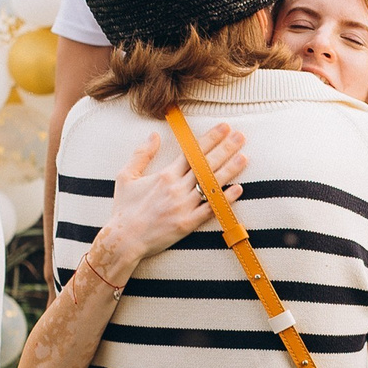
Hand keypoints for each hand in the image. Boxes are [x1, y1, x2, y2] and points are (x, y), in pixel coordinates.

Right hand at [97, 126, 245, 264]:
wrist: (124, 239)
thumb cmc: (124, 208)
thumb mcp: (125, 176)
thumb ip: (141, 154)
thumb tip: (153, 135)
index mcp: (165, 175)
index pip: (193, 152)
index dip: (210, 138)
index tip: (224, 127)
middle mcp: (177, 188)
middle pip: (206, 164)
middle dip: (225, 148)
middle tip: (241, 136)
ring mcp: (184, 206)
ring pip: (211, 184)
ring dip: (230, 169)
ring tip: (244, 157)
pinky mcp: (188, 224)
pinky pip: (210, 209)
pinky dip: (224, 199)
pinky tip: (238, 189)